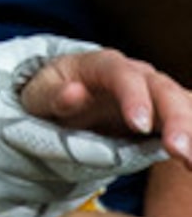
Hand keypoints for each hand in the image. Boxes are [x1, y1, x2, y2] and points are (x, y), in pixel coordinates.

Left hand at [13, 42, 191, 162]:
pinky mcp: (168, 113)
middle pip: (164, 90)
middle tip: (179, 151)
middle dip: (176, 119)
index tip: (139, 126)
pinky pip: (190, 119)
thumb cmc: (53, 92)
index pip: (122, 74)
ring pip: (184, 105)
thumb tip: (73, 93)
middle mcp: (138, 74)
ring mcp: (157, 93)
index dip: (134, 97)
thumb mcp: (39, 94)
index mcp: (102, 64)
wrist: (68, 95)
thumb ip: (52, 95)